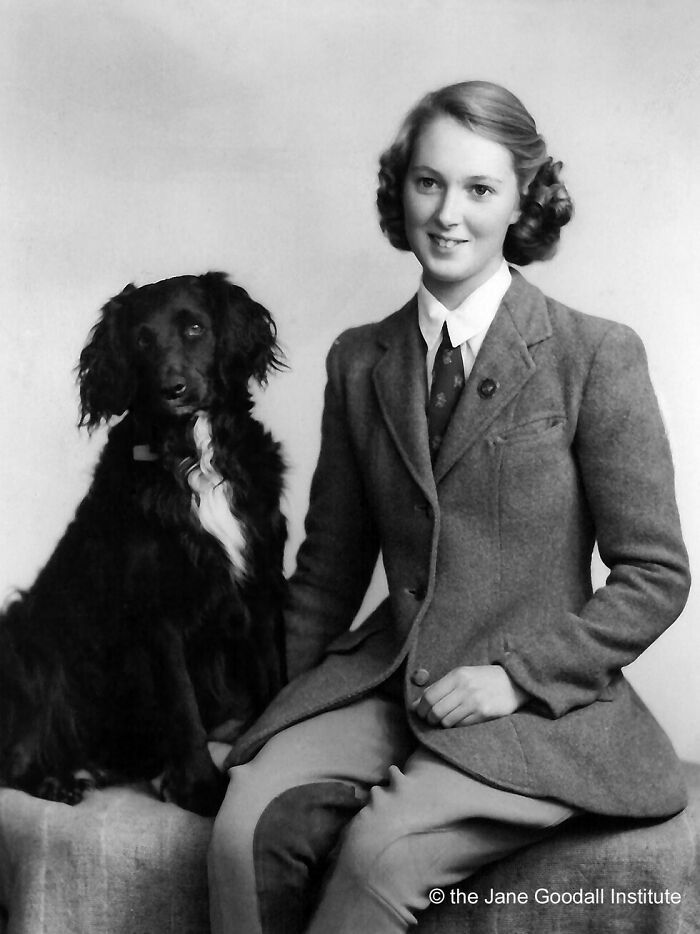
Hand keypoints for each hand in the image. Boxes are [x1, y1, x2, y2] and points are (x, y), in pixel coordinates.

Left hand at [410, 665, 528, 727]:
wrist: (513, 682)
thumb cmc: (483, 679)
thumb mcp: (462, 675)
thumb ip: (440, 688)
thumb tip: (416, 705)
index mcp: (457, 675)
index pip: (429, 696)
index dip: (420, 708)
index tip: (420, 712)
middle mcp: (465, 688)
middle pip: (435, 710)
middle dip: (429, 719)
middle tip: (430, 720)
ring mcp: (475, 702)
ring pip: (447, 721)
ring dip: (442, 724)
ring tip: (445, 720)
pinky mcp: (484, 714)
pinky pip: (461, 726)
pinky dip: (456, 726)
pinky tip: (459, 720)